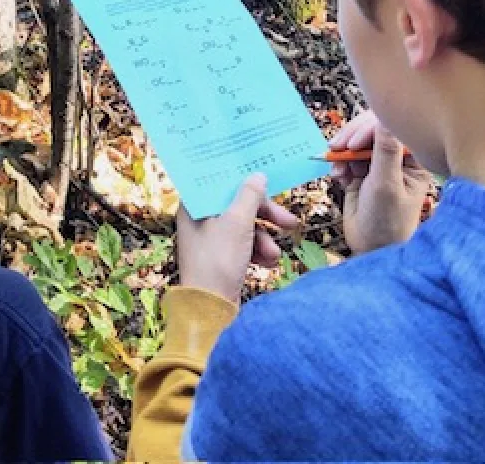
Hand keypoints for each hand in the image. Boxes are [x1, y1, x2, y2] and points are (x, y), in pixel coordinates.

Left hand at [176, 173, 300, 302]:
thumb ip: (250, 196)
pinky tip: (268, 263)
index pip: (221, 182)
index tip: (266, 180)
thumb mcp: (238, 223)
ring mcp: (209, 239)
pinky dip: (256, 251)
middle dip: (264, 215)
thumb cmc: (219, 259)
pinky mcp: (220, 257)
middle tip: (290, 221)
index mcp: (194, 205)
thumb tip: (258, 174)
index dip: (243, 180)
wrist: (210, 310)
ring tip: (274, 255)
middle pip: (237, 205)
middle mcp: (199, 218)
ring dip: (263, 238)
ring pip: (243, 226)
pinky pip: (242, 245)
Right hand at [329, 110, 431, 253]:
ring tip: (337, 167)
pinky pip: (346, 159)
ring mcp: (377, 166)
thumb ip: (385, 151)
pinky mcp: (360, 174)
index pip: (390, 129)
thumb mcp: (386, 185)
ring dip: (343, 153)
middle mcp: (395, 160)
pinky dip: (339, 164)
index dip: (369, 130)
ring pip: (355, 144)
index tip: (354, 142)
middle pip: (370, 132)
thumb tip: (385, 118)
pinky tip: (338, 177)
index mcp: (412, 160)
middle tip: (336, 147)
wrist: (371, 250)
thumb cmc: (388, 222)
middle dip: (352, 138)